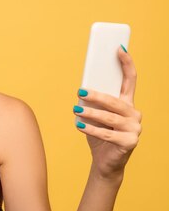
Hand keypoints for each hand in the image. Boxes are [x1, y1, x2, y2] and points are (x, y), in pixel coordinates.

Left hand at [73, 46, 141, 179]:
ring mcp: (134, 129)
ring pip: (110, 118)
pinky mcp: (130, 143)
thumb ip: (94, 101)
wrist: (106, 162)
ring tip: (75, 109)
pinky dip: (91, 129)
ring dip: (91, 113)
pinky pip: (107, 134)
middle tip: (80, 91)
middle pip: (115, 101)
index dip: (126, 63)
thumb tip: (82, 88)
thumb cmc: (100, 133)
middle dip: (97, 95)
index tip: (119, 48)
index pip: (130, 80)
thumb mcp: (96, 115)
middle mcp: (135, 114)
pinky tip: (79, 125)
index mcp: (128, 103)